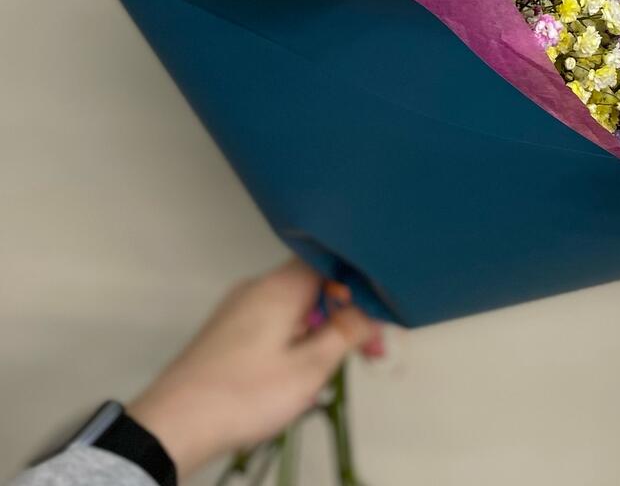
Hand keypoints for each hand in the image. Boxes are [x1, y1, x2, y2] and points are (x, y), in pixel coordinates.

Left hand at [129, 259, 377, 478]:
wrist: (173, 425)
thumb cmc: (242, 394)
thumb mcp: (309, 368)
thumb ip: (346, 333)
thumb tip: (369, 311)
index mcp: (280, 286)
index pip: (332, 262)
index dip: (361, 286)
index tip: (379, 319)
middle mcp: (258, 287)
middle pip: (315, 286)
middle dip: (346, 315)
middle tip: (369, 352)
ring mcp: (239, 308)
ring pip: (296, 307)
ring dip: (322, 331)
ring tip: (334, 370)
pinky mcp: (227, 331)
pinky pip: (275, 322)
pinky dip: (297, 339)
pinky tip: (300, 373)